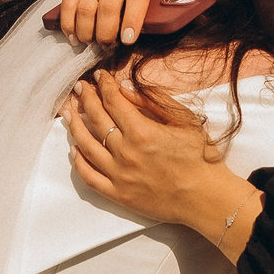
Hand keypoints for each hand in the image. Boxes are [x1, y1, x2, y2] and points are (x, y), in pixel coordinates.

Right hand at [55, 0, 183, 45]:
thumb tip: (194, 9)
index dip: (131, 21)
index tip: (127, 40)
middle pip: (107, 8)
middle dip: (105, 33)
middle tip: (107, 46)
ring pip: (85, 8)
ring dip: (86, 31)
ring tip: (91, 42)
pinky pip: (68, 4)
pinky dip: (68, 23)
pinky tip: (74, 35)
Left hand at [61, 69, 257, 255]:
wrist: (204, 197)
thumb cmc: (199, 157)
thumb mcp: (184, 120)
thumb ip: (153, 102)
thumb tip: (125, 87)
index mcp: (142, 132)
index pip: (113, 102)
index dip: (103, 85)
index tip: (99, 76)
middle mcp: (126, 153)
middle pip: (96, 119)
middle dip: (86, 99)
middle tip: (80, 88)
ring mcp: (119, 175)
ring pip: (86, 146)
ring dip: (75, 126)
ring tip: (69, 112)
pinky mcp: (118, 194)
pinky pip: (89, 177)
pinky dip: (78, 162)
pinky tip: (75, 149)